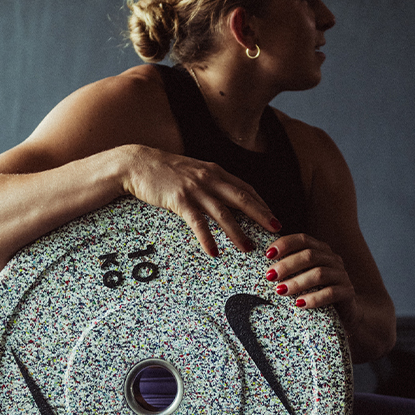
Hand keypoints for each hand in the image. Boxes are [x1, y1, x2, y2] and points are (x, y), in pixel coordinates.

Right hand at [119, 145, 282, 256]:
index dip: (261, 203)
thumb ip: (209, 181)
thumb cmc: (163, 170)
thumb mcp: (192, 171)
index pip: (245, 188)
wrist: (138, 163)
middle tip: (276, 230)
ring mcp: (195, 189)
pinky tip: (214, 251)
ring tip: (248, 248)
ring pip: (223, 213)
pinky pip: (198, 223)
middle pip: (242, 199)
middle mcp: (209, 178)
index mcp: (214, 171)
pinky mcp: (179, 200)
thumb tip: (224, 197)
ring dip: (238, 232)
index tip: (273, 217)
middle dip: (261, 215)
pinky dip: (208, 238)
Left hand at [263, 233, 358, 315]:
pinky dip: (314, 298)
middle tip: (270, 276)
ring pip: (319, 273)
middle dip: (287, 265)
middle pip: (310, 255)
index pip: (302, 239)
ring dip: (297, 282)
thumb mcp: (301, 276)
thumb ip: (287, 268)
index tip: (267, 255)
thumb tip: (261, 267)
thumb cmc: (316, 290)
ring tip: (280, 291)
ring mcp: (341, 275)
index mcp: (320, 250)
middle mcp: (332, 259)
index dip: (285, 244)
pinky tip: (299, 303)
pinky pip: (331, 293)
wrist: (345, 311)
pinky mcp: (347, 292)